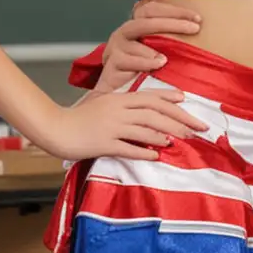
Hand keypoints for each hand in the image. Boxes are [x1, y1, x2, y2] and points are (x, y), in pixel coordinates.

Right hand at [44, 88, 206, 162]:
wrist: (55, 128)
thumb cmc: (79, 117)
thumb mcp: (103, 104)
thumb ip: (123, 106)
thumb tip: (146, 112)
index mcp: (118, 99)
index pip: (150, 96)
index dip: (170, 97)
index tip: (187, 101)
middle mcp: (117, 110)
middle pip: (154, 112)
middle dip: (179, 120)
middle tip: (198, 128)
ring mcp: (111, 127)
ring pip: (144, 129)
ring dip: (165, 135)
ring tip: (182, 141)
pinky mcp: (103, 144)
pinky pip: (128, 149)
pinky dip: (144, 152)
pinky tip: (157, 156)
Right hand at [94, 0, 201, 92]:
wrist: (116, 96)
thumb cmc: (140, 72)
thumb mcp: (157, 53)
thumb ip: (169, 39)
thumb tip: (192, 25)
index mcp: (135, 27)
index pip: (152, 9)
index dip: (175, 11)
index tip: (198, 18)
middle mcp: (124, 34)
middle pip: (145, 21)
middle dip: (172, 23)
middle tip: (194, 28)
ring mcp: (115, 49)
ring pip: (134, 40)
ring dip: (155, 46)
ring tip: (171, 54)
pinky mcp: (111, 67)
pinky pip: (126, 60)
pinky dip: (143, 62)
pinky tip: (158, 65)